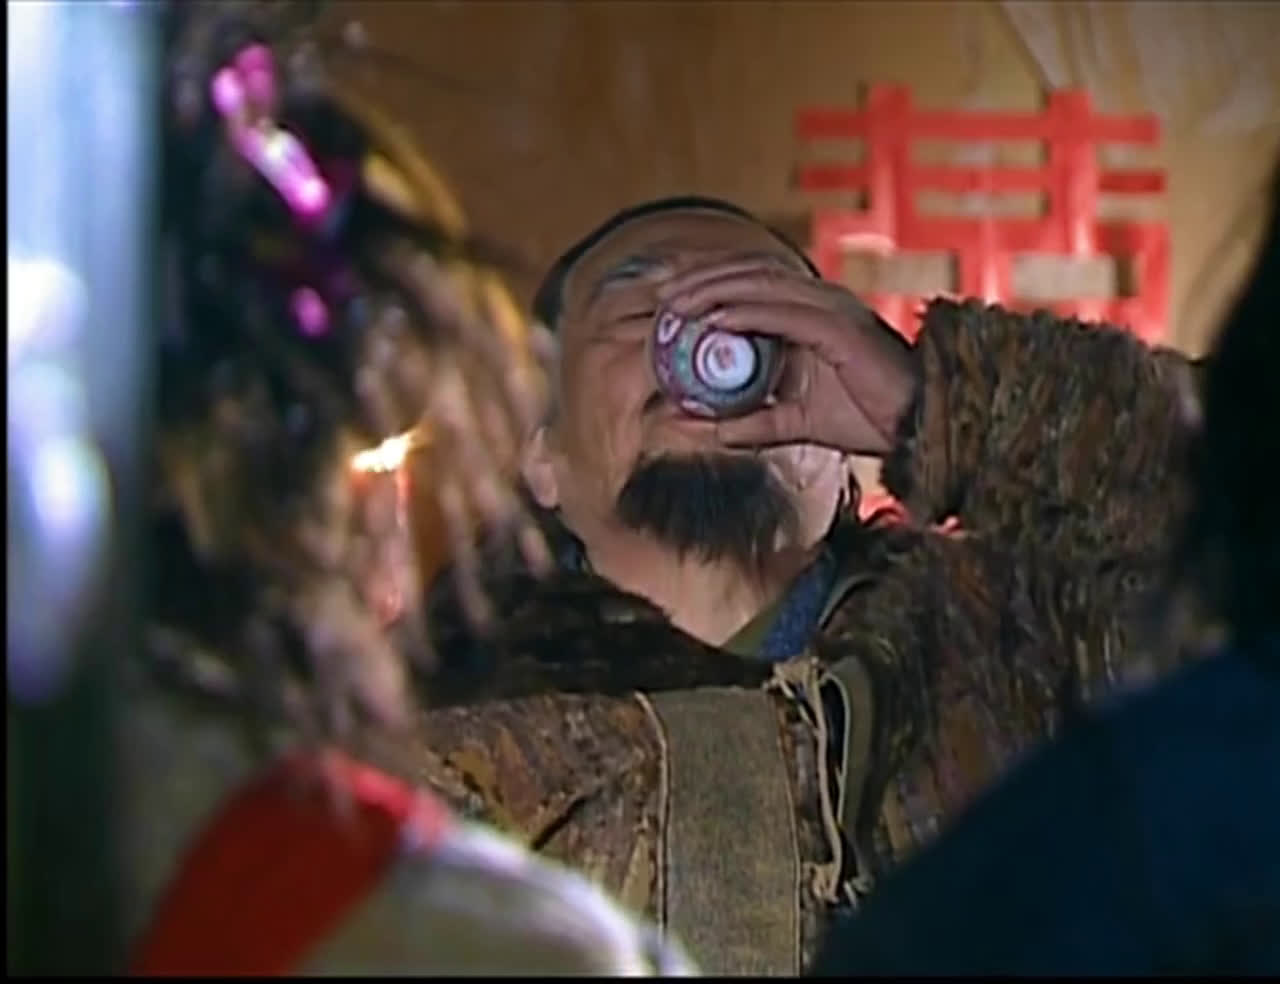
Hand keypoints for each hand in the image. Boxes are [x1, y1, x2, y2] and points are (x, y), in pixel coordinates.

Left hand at [657, 258, 918, 454]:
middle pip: (748, 274)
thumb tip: (696, 426)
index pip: (750, 282)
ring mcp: (830, 308)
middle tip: (660, 296)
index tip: (667, 299)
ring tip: (676, 304)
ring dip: (714, 289)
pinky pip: (782, 312)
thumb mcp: (795, 422)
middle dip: (700, 279)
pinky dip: (745, 312)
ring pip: (760, 284)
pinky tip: (714, 320)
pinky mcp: (839, 328)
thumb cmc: (868, 417)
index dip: (708, 282)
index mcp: (810, 311)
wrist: (918, 427)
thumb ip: (749, 423)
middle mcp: (819, 299)